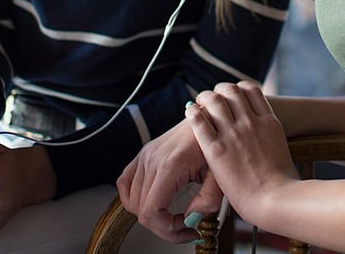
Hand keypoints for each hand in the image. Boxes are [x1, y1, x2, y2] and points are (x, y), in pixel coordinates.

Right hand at [117, 117, 222, 242]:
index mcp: (171, 165)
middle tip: (185, 228)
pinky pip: (124, 183)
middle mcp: (153, 160)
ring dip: (151, 216)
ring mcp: (145, 156)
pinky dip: (132, 199)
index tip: (186, 229)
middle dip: (163, 227)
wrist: (210, 115)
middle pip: (141, 210)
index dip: (167, 229)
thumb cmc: (217, 141)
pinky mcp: (143, 154)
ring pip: (131, 201)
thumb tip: (191, 220)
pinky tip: (153, 203)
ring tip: (173, 217)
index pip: (151, 211)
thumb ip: (208, 201)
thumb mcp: (220, 174)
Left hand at [185, 82, 298, 223]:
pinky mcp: (216, 150)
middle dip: (220, 90)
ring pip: (214, 101)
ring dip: (205, 97)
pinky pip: (199, 122)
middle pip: (231, 90)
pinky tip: (190, 111)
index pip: (251, 90)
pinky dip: (193, 112)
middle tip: (213, 97)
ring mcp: (233, 134)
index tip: (233, 95)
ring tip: (200, 102)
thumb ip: (272, 142)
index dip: (239, 88)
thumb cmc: (284, 185)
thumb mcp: (283, 152)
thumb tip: (270, 146)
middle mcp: (250, 122)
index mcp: (269, 122)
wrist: (277, 199)